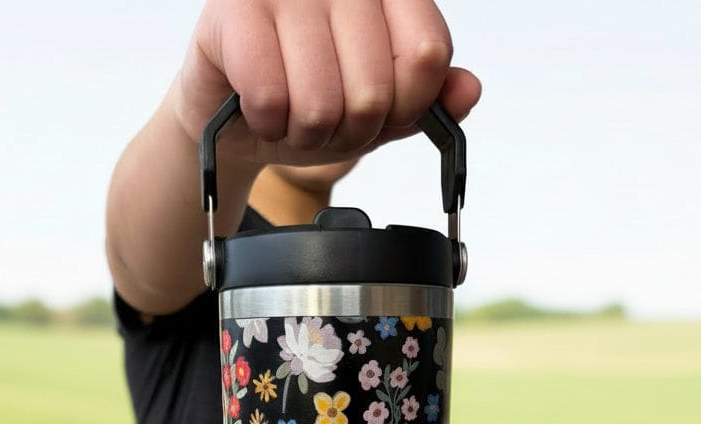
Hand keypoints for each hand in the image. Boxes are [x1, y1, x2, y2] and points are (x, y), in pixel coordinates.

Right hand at [173, 0, 480, 167]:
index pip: (427, 52)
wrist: (232, 112)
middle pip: (374, 90)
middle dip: (348, 131)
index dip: (405, 105)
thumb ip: (425, 100)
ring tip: (291, 115)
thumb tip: (468, 91)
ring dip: (305, 133)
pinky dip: (267, 124)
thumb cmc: (306, 98)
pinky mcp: (234, 9)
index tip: (381, 111)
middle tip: (325, 120)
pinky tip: (260, 108)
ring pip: (320, 102)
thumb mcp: (378, 110)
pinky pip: (270, 98)